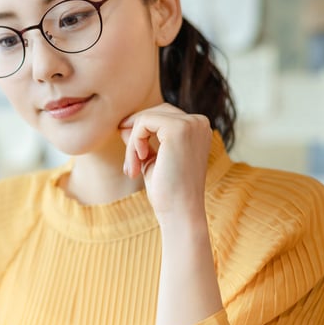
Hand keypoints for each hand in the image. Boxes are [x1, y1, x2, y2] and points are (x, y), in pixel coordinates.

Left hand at [119, 103, 211, 217]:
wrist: (180, 212)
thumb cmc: (167, 191)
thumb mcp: (152, 159)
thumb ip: (141, 140)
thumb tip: (124, 124)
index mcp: (198, 129)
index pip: (162, 117)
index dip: (141, 133)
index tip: (134, 159)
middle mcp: (199, 122)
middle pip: (155, 112)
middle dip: (136, 135)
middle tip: (130, 165)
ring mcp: (191, 124)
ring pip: (147, 117)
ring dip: (133, 143)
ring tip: (133, 168)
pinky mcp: (178, 129)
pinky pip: (143, 122)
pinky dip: (134, 142)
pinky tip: (140, 160)